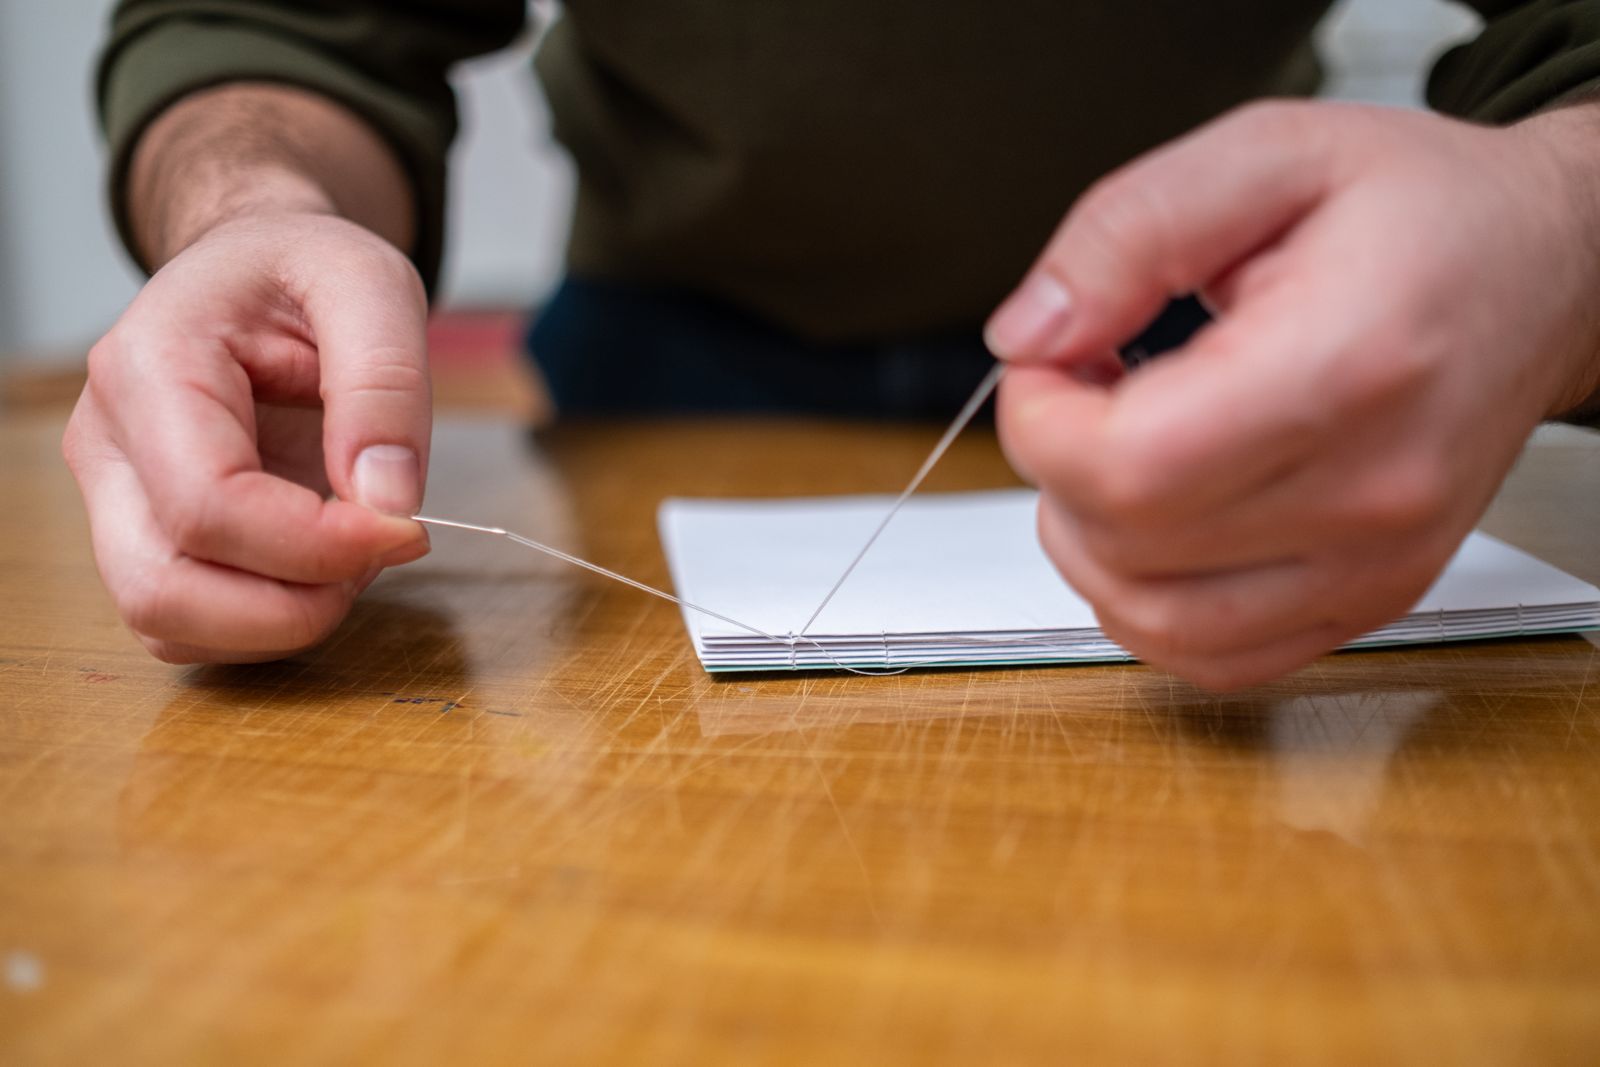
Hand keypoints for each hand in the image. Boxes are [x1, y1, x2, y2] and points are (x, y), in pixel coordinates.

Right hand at [64, 212, 432, 662]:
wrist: (258, 268)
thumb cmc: (304, 269)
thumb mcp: (372, 284)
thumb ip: (384, 382)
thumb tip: (386, 498)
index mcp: (148, 367)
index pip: (208, 505)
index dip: (316, 544)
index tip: (408, 528)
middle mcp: (106, 444)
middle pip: (162, 589)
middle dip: (291, 607)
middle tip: (384, 551)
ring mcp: (117, 500)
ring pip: (168, 624)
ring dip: (281, 620)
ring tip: (356, 551)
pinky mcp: (147, 537)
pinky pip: (190, 624)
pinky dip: (266, 621)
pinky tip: (325, 565)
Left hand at [987, 100, 1599, 689]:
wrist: (1546, 271)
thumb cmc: (1423, 213)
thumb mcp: (1267, 153)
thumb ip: (1128, 232)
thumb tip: (1028, 332)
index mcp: (1344, 368)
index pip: (1127, 469)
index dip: (1039, 422)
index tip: (1049, 362)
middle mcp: (1371, 493)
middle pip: (1125, 547)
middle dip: (1058, 466)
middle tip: (1086, 388)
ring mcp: (1376, 565)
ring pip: (1153, 622)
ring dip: (1089, 541)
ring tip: (1120, 449)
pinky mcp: (1370, 600)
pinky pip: (1212, 657)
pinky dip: (1145, 601)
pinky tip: (1156, 519)